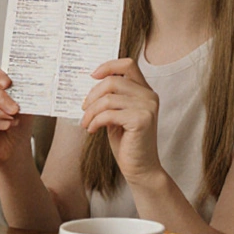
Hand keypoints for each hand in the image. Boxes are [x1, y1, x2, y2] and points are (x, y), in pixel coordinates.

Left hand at [80, 58, 164, 185]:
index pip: (128, 64)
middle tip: (84, 109)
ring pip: (108, 98)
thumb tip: (91, 82)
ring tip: (86, 123)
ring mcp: (148, 107)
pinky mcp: (142, 120)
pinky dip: (95, 121)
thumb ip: (112, 97)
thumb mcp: (117, 114)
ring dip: (91, 111)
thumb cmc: (127, 141)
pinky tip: (92, 130)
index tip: (92, 76)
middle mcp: (149, 95)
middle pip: (113, 80)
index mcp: (145, 91)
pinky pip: (109, 114)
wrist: (140, 168)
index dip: (108, 66)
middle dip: (92, 95)